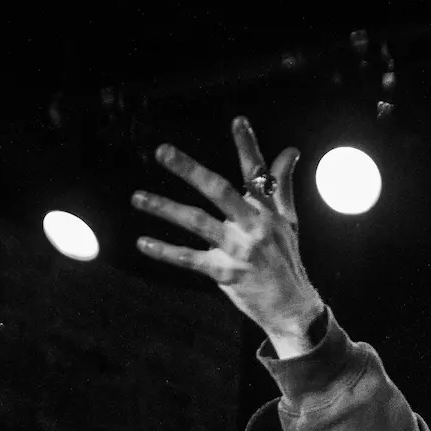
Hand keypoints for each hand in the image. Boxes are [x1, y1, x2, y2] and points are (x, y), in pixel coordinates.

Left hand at [132, 117, 323, 355]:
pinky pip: (190, 259)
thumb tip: (290, 150)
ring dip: (165, 209)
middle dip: (190, 170)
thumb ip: (281, 185)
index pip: (256, 174)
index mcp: (267, 211)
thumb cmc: (286, 260)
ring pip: (197, 223)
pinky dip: (165, 251)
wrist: (292, 309)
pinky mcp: (226, 274)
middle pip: (219, 191)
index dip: (248, 146)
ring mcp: (239, 251)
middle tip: (162, 152)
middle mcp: (253, 227)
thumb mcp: (288, 221)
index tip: (238, 120)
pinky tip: (143, 241)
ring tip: (137, 197)